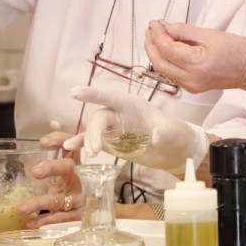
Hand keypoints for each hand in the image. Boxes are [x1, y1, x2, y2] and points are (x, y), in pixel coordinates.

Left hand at [19, 131, 81, 227]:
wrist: (100, 208)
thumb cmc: (78, 188)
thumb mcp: (67, 176)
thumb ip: (52, 170)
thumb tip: (27, 166)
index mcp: (76, 165)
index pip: (70, 147)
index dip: (59, 140)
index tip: (43, 142)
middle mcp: (80, 178)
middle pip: (68, 168)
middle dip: (52, 168)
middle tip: (35, 171)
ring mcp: (80, 198)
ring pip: (59, 198)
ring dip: (40, 203)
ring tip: (21, 208)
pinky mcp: (78, 215)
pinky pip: (60, 217)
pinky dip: (45, 220)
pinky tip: (31, 223)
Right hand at [68, 86, 208, 172]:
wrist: (177, 152)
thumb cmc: (177, 135)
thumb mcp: (174, 132)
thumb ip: (165, 133)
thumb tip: (156, 137)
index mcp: (133, 105)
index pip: (111, 97)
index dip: (93, 94)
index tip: (75, 92)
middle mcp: (121, 114)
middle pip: (100, 117)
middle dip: (94, 131)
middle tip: (96, 149)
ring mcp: (116, 129)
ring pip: (94, 129)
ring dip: (89, 139)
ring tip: (92, 153)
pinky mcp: (113, 143)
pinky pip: (93, 140)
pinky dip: (81, 143)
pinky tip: (68, 147)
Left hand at [144, 20, 245, 93]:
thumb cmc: (237, 50)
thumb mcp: (209, 34)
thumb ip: (184, 31)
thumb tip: (165, 28)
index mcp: (197, 64)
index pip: (167, 49)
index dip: (157, 34)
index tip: (154, 23)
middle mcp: (191, 78)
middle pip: (159, 63)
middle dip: (151, 45)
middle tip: (150, 29)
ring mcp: (191, 86)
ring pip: (163, 70)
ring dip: (156, 53)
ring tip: (155, 36)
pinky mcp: (192, 87)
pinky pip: (171, 74)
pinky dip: (165, 60)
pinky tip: (166, 48)